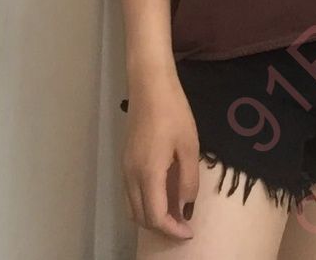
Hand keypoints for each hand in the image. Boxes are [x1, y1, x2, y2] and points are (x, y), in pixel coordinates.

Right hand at [122, 72, 199, 239]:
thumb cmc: (173, 112)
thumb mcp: (189, 146)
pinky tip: (162, 194)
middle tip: (184, 225)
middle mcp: (131, 175)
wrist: (149, 84)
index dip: (173, 230)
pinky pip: (131, 192)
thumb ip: (188, 181)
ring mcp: (125, 167)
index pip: (155, 217)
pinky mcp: (125, 159)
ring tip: (175, 212)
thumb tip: (185, 208)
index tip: (190, 231)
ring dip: (151, 216)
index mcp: (148, 173)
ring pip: (133, 206)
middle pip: (141, 217)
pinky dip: (145, 202)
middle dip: (162, 227)